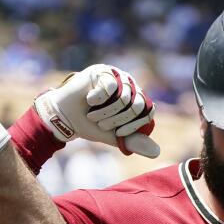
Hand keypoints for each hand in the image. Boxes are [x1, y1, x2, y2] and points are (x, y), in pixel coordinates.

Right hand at [34, 64, 159, 157]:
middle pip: (137, 105)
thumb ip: (135, 142)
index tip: (118, 134)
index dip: (133, 125)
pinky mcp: (103, 71)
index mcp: (136, 99)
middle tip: (102, 124)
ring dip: (105, 113)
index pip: (147, 111)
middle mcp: (130, 86)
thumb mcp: (115, 136)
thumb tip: (157, 153)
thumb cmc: (91, 125)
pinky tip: (88, 99)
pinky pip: (109, 87)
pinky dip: (97, 99)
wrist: (66, 118)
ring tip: (92, 115)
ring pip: (124, 98)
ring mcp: (118, 76)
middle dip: (118, 120)